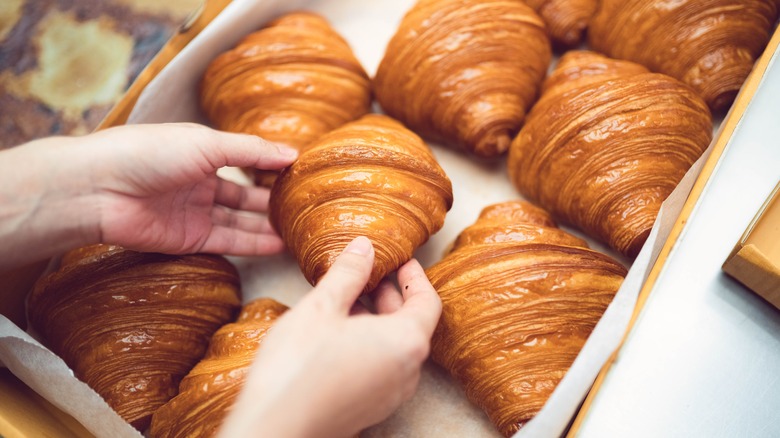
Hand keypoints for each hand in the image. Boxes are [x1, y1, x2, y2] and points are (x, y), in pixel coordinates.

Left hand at [0, 123, 296, 269]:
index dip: (273, 167)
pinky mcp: (189, 239)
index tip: (304, 174)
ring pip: (240, 221)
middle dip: (274, 202)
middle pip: (245, 196)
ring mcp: (195, 212)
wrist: (99, 188)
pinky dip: (253, 243)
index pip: (247, 161)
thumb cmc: (149, 153)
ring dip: (268, 226)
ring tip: (300, 231)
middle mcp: (200, 183)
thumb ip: (252, 152)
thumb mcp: (207, 144)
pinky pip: (227, 242)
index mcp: (202, 152)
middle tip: (306, 209)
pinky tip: (278, 244)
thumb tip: (293, 153)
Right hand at [220, 236, 441, 437]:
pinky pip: (381, 367)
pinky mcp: (370, 408)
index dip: (415, 276)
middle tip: (370, 272)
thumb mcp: (321, 307)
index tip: (402, 260)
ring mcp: (390, 395)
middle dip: (391, 295)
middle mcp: (407, 372)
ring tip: (348, 299)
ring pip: (394, 347)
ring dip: (378, 319)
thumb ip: (348, 273)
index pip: (428, 301)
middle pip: (412, 324)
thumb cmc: (298, 368)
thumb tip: (365, 247)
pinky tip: (337, 334)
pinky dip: (369, 343)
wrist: (275, 428)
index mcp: (406, 342)